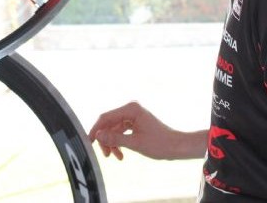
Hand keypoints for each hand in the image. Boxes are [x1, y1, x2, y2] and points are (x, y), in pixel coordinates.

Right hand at [88, 101, 205, 160]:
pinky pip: (121, 132)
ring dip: (113, 143)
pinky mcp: (135, 123)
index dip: (96, 130)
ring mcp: (133, 116)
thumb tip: (97, 136)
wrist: (177, 147)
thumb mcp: (135, 143)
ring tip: (116, 157)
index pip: (106, 117)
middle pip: (109, 124)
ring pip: (114, 129)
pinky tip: (121, 154)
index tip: (89, 141)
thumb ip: (115, 138)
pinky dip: (119, 142)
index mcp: (131, 109)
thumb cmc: (160, 143)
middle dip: (106, 140)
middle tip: (105, 154)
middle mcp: (131, 109)